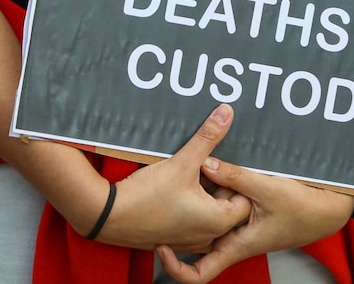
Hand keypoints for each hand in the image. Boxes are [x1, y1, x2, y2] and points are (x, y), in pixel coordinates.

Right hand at [90, 104, 251, 251]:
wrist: (107, 217)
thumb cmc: (146, 196)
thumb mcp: (183, 162)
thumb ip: (208, 137)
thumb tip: (227, 113)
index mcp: (218, 221)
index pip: (246, 197)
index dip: (236, 177)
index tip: (221, 162)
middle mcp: (209, 235)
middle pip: (229, 204)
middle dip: (220, 183)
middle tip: (204, 165)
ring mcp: (192, 240)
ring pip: (211, 211)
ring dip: (205, 192)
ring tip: (191, 173)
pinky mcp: (176, 239)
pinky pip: (194, 219)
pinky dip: (192, 203)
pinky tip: (178, 186)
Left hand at [155, 158, 353, 282]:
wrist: (328, 209)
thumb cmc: (304, 210)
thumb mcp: (268, 190)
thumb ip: (237, 177)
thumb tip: (207, 164)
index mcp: (236, 246)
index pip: (198, 273)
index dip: (173, 266)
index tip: (159, 247)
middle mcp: (235, 239)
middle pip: (197, 236)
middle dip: (186, 216)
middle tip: (176, 190)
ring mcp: (241, 226)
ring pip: (210, 216)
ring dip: (204, 197)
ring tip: (197, 172)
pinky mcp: (248, 212)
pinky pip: (224, 204)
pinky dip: (219, 189)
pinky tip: (218, 168)